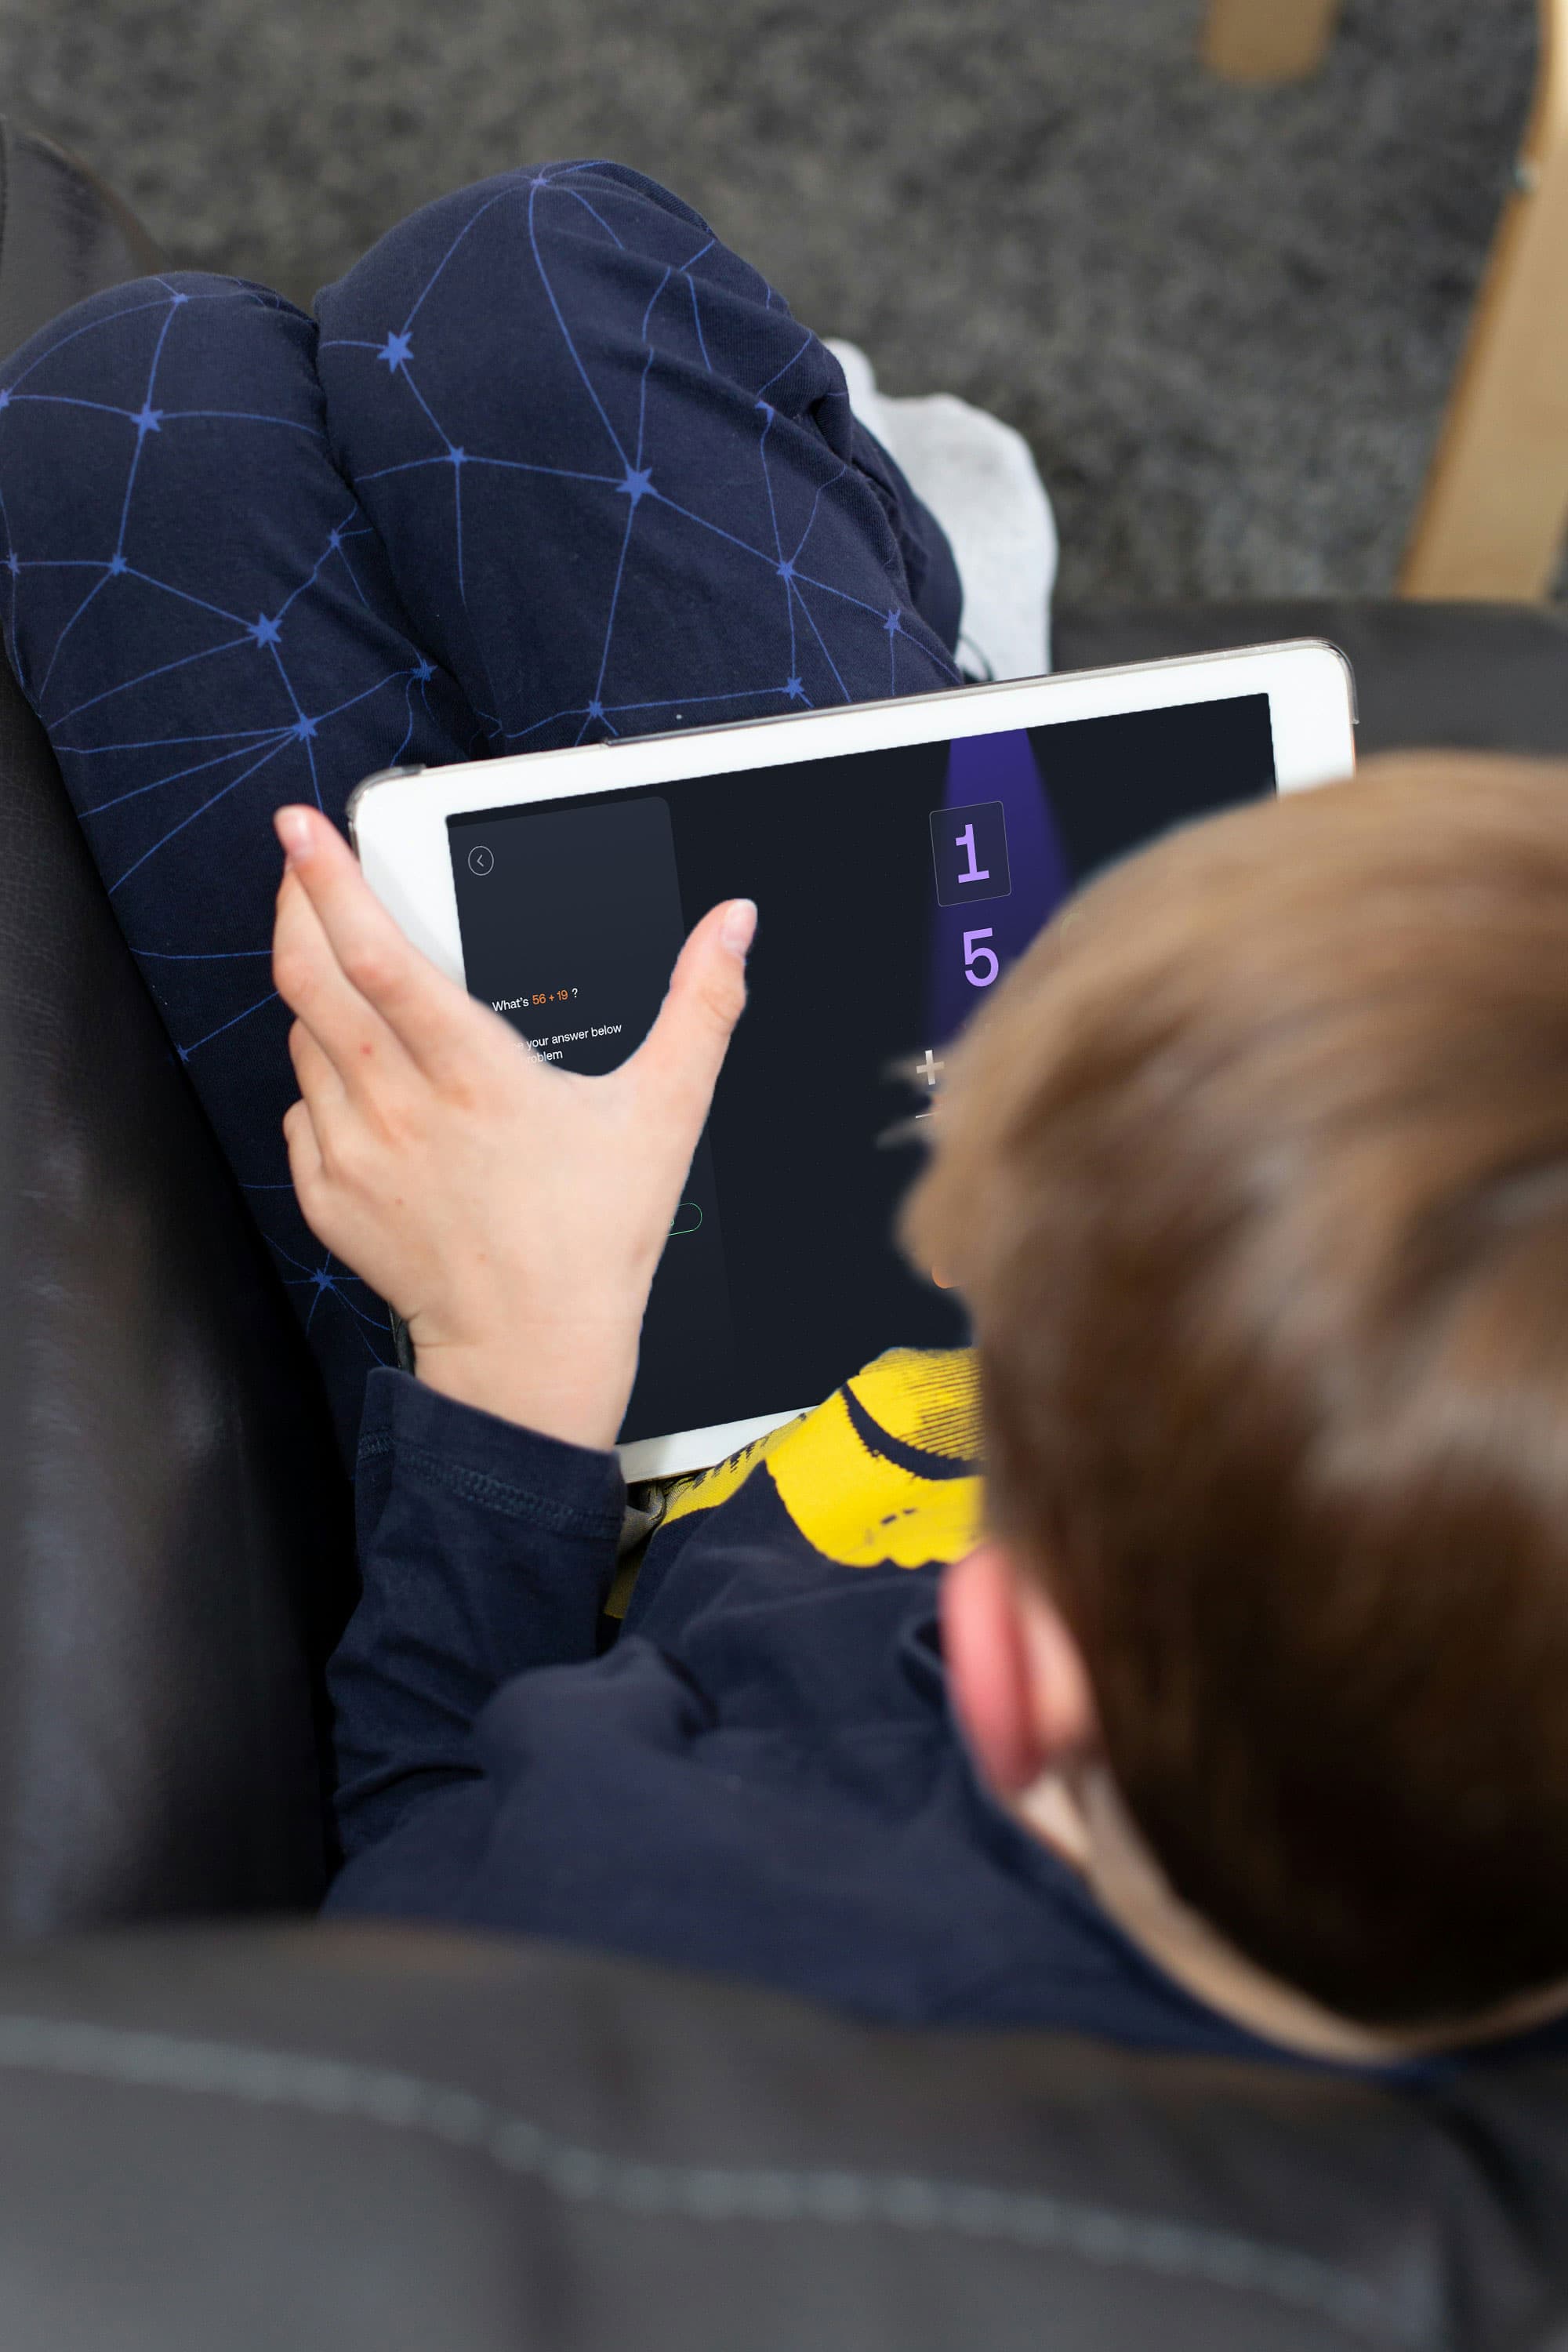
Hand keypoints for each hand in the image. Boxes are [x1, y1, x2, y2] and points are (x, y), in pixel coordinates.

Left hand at [270, 803, 755, 1448]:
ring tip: (364, 989)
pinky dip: (323, 1079)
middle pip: (309, 977)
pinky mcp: (329, 1195)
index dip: (330, 878)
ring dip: (321, 997)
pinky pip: (302, 1108)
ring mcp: (353, 1154)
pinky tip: (371, 1086)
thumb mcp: (665, 1114)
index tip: (302, 826)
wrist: (531, 1356)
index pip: (378, 953)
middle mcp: (398, 1108)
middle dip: (294, 902)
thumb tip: (733, 926)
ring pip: (303, 1039)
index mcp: (472, 1075)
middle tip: (299, 864)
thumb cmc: (595, 1241)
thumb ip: (702, 1006)